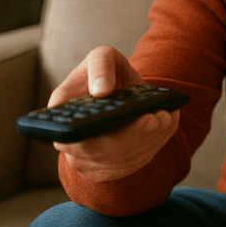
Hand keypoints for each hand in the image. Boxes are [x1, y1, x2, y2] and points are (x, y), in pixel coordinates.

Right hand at [48, 46, 179, 182]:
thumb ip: (99, 65)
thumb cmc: (106, 74)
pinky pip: (133, 163)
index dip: (97, 133)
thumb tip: (100, 90)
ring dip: (147, 140)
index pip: (71, 134)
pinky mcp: (110, 169)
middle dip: (133, 135)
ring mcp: (89, 162)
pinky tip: (164, 127)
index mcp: (60, 117)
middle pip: (101, 152)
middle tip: (155, 118)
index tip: (125, 120)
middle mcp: (70, 145)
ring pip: (121, 160)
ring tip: (165, 118)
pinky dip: (152, 145)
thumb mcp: (102, 57)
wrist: (119, 91)